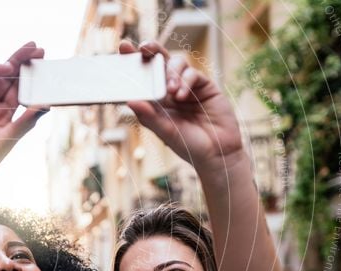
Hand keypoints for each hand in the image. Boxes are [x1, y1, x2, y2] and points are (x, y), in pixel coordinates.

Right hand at [0, 42, 47, 214]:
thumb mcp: (7, 141)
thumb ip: (25, 122)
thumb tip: (46, 105)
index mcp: (5, 116)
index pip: (20, 88)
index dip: (30, 73)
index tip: (43, 57)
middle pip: (6, 78)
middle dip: (18, 61)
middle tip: (34, 46)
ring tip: (9, 66)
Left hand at [120, 41, 243, 171]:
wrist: (217, 153)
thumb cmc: (188, 146)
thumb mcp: (165, 132)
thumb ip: (149, 116)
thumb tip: (129, 101)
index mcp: (156, 100)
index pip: (142, 76)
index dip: (133, 60)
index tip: (123, 46)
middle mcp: (170, 90)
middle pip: (159, 62)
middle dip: (151, 50)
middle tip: (143, 47)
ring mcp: (188, 86)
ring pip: (176, 64)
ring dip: (171, 73)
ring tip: (171, 91)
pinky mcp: (205, 86)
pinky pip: (193, 74)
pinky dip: (186, 81)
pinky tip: (182, 96)